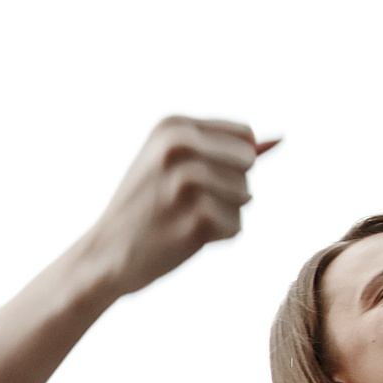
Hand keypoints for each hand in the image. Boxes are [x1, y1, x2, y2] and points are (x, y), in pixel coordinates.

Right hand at [79, 117, 272, 299]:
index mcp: (172, 126)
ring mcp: (187, 183)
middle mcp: (179, 147)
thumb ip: (226, 149)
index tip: (187, 181)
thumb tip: (279, 138)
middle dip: (227, 187)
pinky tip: (182, 237)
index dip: (228, 164)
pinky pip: (236, 225)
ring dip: (222, 214)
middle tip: (182, 203)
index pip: (243, 137)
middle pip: (248, 164)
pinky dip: (216, 237)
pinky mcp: (196, 219)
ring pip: (246, 195)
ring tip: (180, 219)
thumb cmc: (144, 208)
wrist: (102, 255)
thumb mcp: (174, 165)